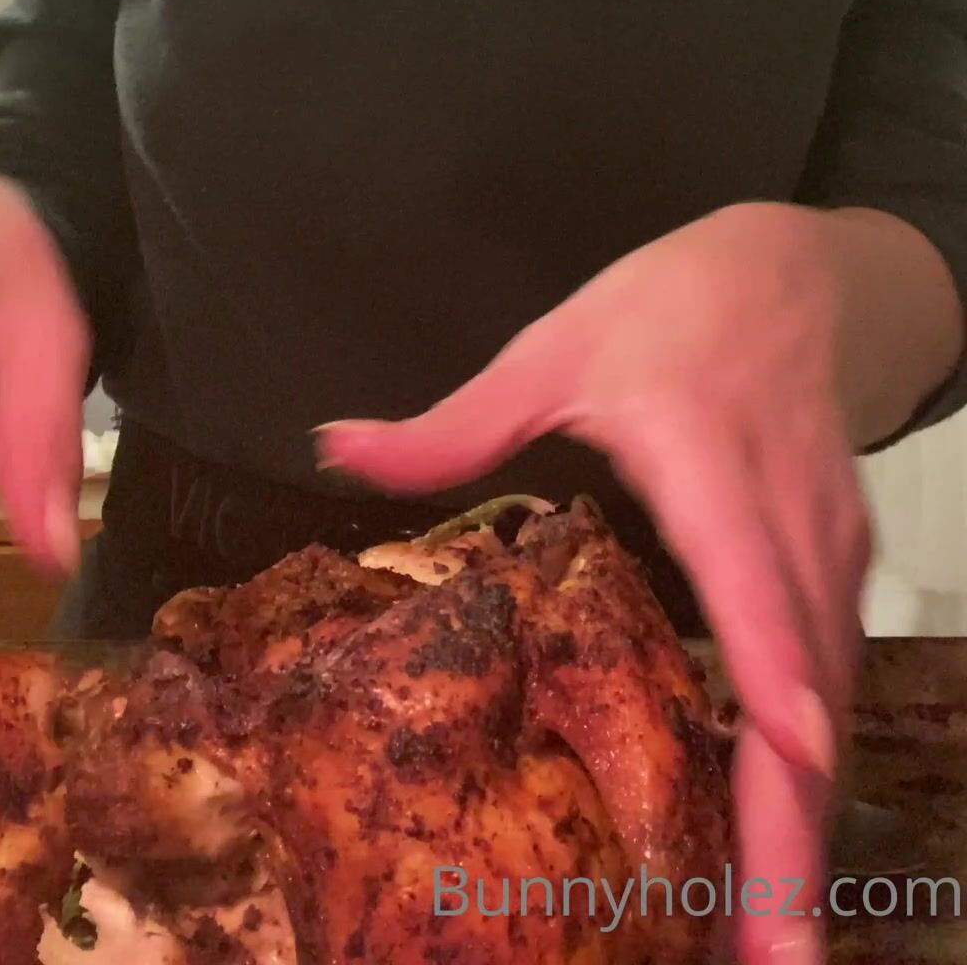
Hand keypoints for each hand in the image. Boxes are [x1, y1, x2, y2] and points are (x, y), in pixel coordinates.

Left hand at [315, 202, 872, 963]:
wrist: (802, 276)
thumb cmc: (682, 305)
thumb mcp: (558, 344)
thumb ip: (455, 420)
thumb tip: (335, 447)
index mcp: (710, 461)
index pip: (753, 577)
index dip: (775, 674)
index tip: (785, 760)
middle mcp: (785, 524)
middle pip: (808, 691)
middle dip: (795, 832)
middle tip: (772, 956)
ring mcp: (825, 554)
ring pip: (830, 707)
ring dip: (805, 829)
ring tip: (768, 941)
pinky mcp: (837, 575)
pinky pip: (830, 688)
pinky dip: (809, 778)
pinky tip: (774, 853)